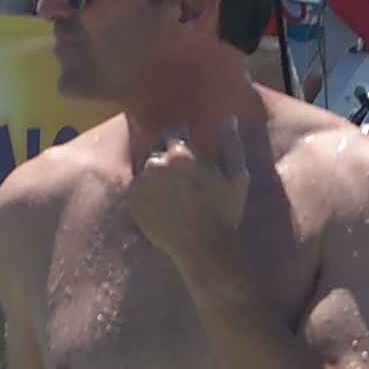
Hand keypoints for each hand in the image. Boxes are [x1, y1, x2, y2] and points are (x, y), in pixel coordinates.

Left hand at [125, 110, 259, 285]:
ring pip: (147, 165)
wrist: (204, 251)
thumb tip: (227, 117)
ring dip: (159, 171)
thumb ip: (231, 143)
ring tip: (177, 191)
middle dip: (171, 153)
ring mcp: (141, 184)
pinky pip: (138, 185)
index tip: (193, 151)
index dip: (185, 138)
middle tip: (186, 175)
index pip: (175, 129)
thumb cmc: (225, 213)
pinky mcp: (132, 201)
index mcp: (181, 156)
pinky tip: (167, 203)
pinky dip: (149, 189)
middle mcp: (155, 166)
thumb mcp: (236, 177)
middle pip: (158, 144)